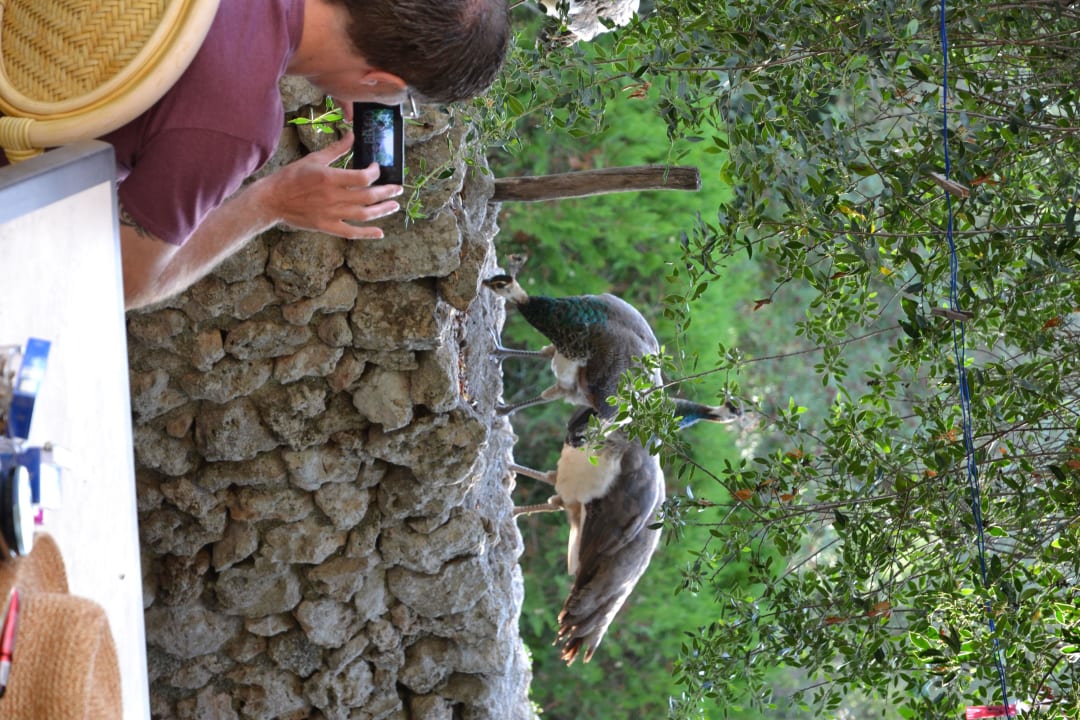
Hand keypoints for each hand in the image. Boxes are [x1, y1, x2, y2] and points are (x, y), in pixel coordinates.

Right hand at [256, 133, 402, 238]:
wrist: (273, 200)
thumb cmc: (292, 177)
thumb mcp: (314, 158)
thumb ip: (337, 149)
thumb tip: (352, 135)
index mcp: (330, 178)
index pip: (363, 177)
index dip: (375, 172)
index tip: (377, 168)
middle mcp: (334, 197)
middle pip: (369, 196)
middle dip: (387, 192)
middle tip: (398, 189)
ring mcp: (331, 214)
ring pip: (364, 214)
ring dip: (382, 211)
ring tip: (394, 206)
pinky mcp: (327, 227)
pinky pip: (351, 232)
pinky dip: (367, 234)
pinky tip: (379, 232)